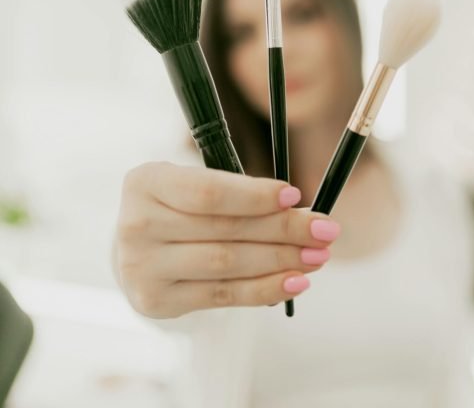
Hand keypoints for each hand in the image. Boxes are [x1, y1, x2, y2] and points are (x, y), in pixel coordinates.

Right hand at [114, 162, 340, 317]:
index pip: (209, 192)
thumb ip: (237, 190)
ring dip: (281, 261)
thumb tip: (296, 205)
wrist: (137, 249)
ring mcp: (142, 268)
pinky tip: (294, 281)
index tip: (296, 195)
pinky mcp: (156, 302)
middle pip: (225, 229)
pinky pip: (222, 296)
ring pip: (227, 264)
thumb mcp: (194, 184)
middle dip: (283, 229)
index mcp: (146, 182)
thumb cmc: (178, 207)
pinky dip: (264, 289)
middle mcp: (136, 225)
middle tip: (325, 229)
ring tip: (317, 256)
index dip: (255, 195)